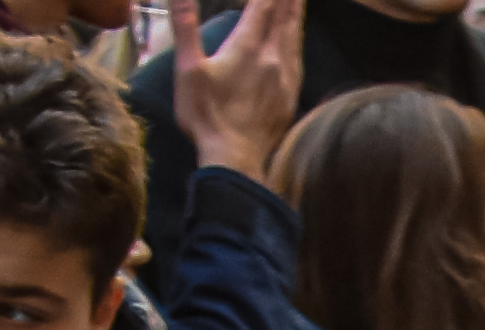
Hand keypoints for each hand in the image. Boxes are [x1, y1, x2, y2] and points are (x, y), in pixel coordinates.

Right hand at [177, 0, 299, 181]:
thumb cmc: (206, 115)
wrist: (234, 159)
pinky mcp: (290, 100)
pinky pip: (298, 63)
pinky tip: (297, 45)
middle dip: (289, 0)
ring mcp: (285, 81)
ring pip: (295, 40)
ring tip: (299, 4)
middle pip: (285, 21)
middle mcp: (272, 60)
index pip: (262, 9)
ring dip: (296, 18)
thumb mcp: (187, 68)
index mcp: (247, 48)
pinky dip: (298, 44)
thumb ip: (184, 27)